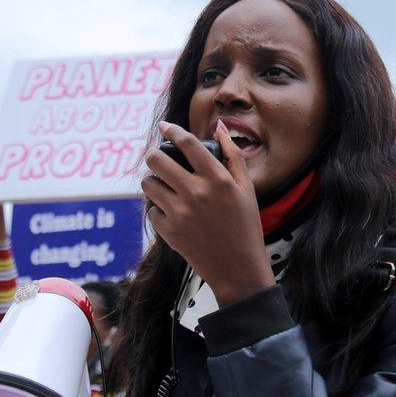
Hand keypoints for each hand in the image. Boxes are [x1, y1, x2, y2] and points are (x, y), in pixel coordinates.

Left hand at [142, 120, 273, 306]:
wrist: (239, 269)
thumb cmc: (246, 228)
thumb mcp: (247, 190)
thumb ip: (233, 156)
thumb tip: (219, 127)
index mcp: (218, 179)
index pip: (187, 143)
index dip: (172, 131)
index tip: (165, 127)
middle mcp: (196, 193)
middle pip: (156, 160)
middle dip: (155, 156)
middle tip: (159, 160)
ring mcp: (180, 213)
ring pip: (148, 184)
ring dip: (154, 182)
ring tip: (165, 188)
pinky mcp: (169, 232)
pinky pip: (151, 211)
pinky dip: (159, 210)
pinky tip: (173, 215)